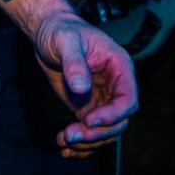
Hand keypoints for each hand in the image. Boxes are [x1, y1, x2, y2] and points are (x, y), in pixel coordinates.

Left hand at [31, 11, 137, 157]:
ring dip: (87, 141)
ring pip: (105, 130)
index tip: (89, 120)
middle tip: (71, 134)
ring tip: (64, 140)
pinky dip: (80, 142)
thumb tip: (82, 88)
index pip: (128, 99)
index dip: (113, 114)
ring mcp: (102, 98)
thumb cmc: (61, 30)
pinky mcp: (87, 106)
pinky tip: (64, 145)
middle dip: (96, 132)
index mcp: (119, 67)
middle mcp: (114, 86)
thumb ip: (74, 63)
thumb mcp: (66, 41)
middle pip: (118, 120)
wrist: (47, 33)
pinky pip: (90, 130)